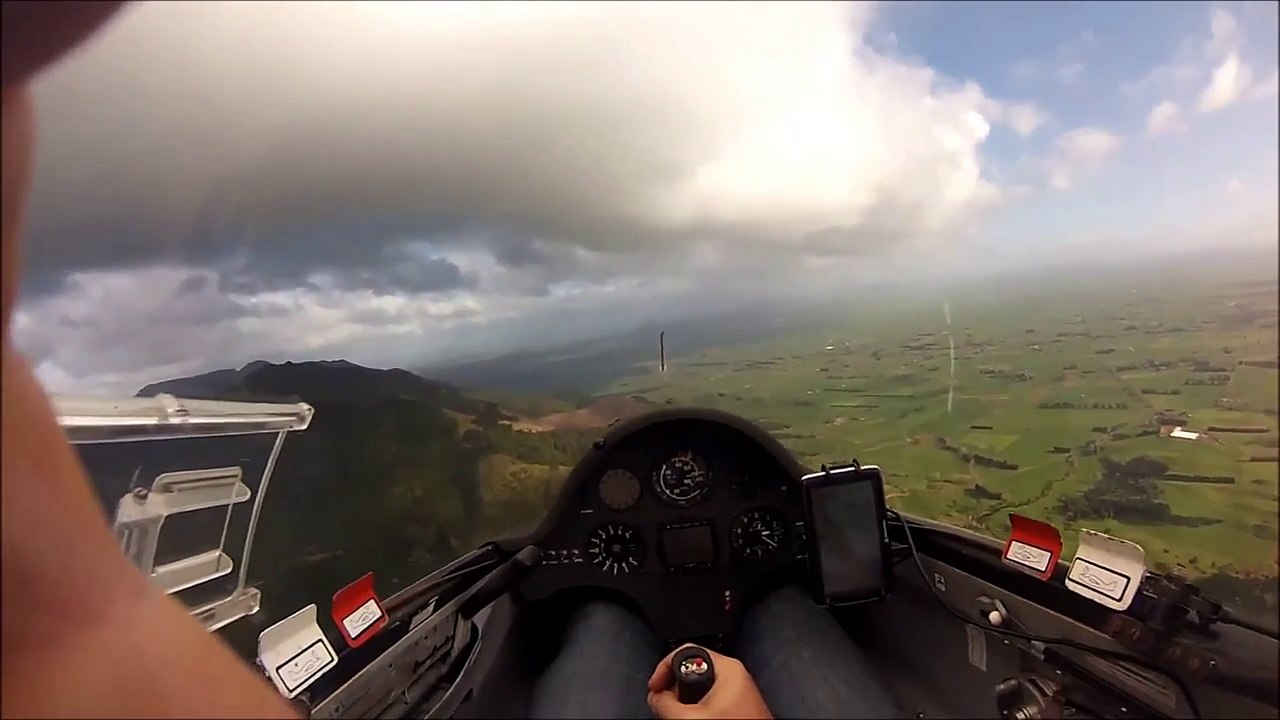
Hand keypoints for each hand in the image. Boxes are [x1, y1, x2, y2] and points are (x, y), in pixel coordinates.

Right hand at [647, 644, 771, 719]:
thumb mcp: (689, 718)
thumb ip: (664, 704)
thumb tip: (655, 697)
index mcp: (727, 668)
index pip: (686, 652)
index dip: (664, 668)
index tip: (654, 687)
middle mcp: (735, 674)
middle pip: (693, 668)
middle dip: (675, 686)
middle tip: (665, 704)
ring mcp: (739, 689)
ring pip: (702, 685)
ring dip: (686, 699)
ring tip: (680, 714)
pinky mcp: (740, 704)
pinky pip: (712, 696)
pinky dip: (699, 705)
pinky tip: (695, 718)